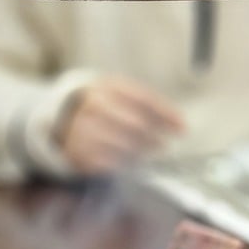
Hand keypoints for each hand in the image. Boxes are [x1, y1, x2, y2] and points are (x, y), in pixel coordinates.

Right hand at [57, 77, 184, 175]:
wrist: (66, 118)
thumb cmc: (106, 108)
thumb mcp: (124, 97)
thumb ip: (152, 107)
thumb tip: (181, 125)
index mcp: (108, 86)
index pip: (144, 99)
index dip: (166, 115)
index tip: (182, 128)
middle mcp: (94, 105)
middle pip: (135, 123)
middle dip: (154, 136)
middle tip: (164, 143)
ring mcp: (84, 128)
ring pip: (124, 144)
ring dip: (142, 151)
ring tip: (149, 150)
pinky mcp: (79, 151)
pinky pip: (110, 162)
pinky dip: (125, 163)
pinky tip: (132, 160)